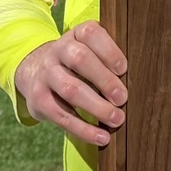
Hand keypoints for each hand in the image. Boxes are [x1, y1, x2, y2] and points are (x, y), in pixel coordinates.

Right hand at [14, 20, 127, 145]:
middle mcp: (58, 50)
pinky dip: (83, 129)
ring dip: (97, 107)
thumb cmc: (75, 63)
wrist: (33, 72)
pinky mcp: (39, 99)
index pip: (90, 33)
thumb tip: (136, 81)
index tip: (124, 68)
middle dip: (104, 79)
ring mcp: (46, 74)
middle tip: (123, 98)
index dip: (109, 50)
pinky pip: (62, 116)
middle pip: (80, 59)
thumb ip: (107, 58)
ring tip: (117, 119)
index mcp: (75, 34)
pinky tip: (101, 137)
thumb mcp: (87, 50)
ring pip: (71, 89)